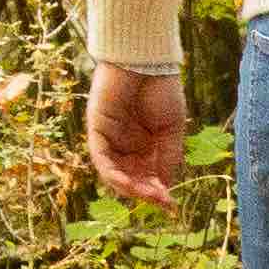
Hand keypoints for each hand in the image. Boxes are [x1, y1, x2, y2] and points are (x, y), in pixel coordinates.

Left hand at [87, 65, 185, 203]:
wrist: (147, 62)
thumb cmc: (161, 91)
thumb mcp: (171, 130)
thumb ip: (168, 158)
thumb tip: (166, 188)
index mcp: (145, 145)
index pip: (147, 176)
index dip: (157, 192)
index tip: (170, 205)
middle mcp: (125, 145)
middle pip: (131, 178)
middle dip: (145, 193)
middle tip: (160, 201)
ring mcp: (110, 139)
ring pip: (114, 173)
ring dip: (129, 188)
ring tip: (146, 194)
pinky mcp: (97, 130)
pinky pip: (101, 158)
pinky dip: (111, 173)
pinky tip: (126, 182)